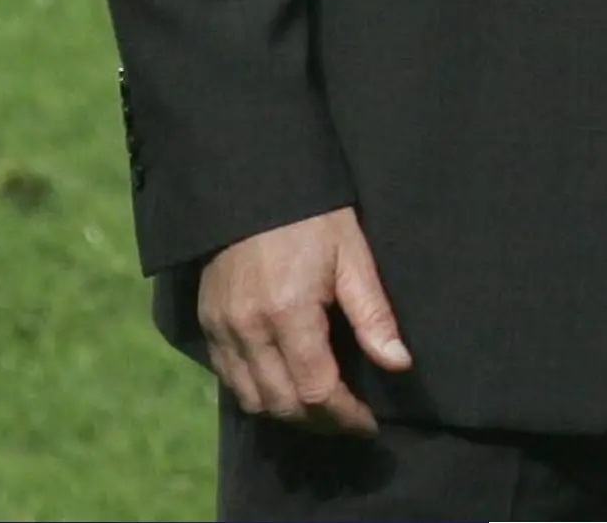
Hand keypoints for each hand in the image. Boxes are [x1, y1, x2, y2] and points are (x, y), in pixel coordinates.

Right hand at [196, 206, 411, 434]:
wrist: (253, 183)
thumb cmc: (312, 214)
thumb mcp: (352, 253)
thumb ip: (373, 313)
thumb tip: (399, 363)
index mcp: (289, 312)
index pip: (316, 390)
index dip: (346, 415)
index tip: (370, 422)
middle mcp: (249, 330)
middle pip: (283, 405)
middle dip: (320, 422)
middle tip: (350, 421)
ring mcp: (223, 330)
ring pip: (252, 401)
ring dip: (288, 414)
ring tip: (321, 411)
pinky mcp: (208, 325)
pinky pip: (230, 380)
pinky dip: (258, 394)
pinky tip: (284, 386)